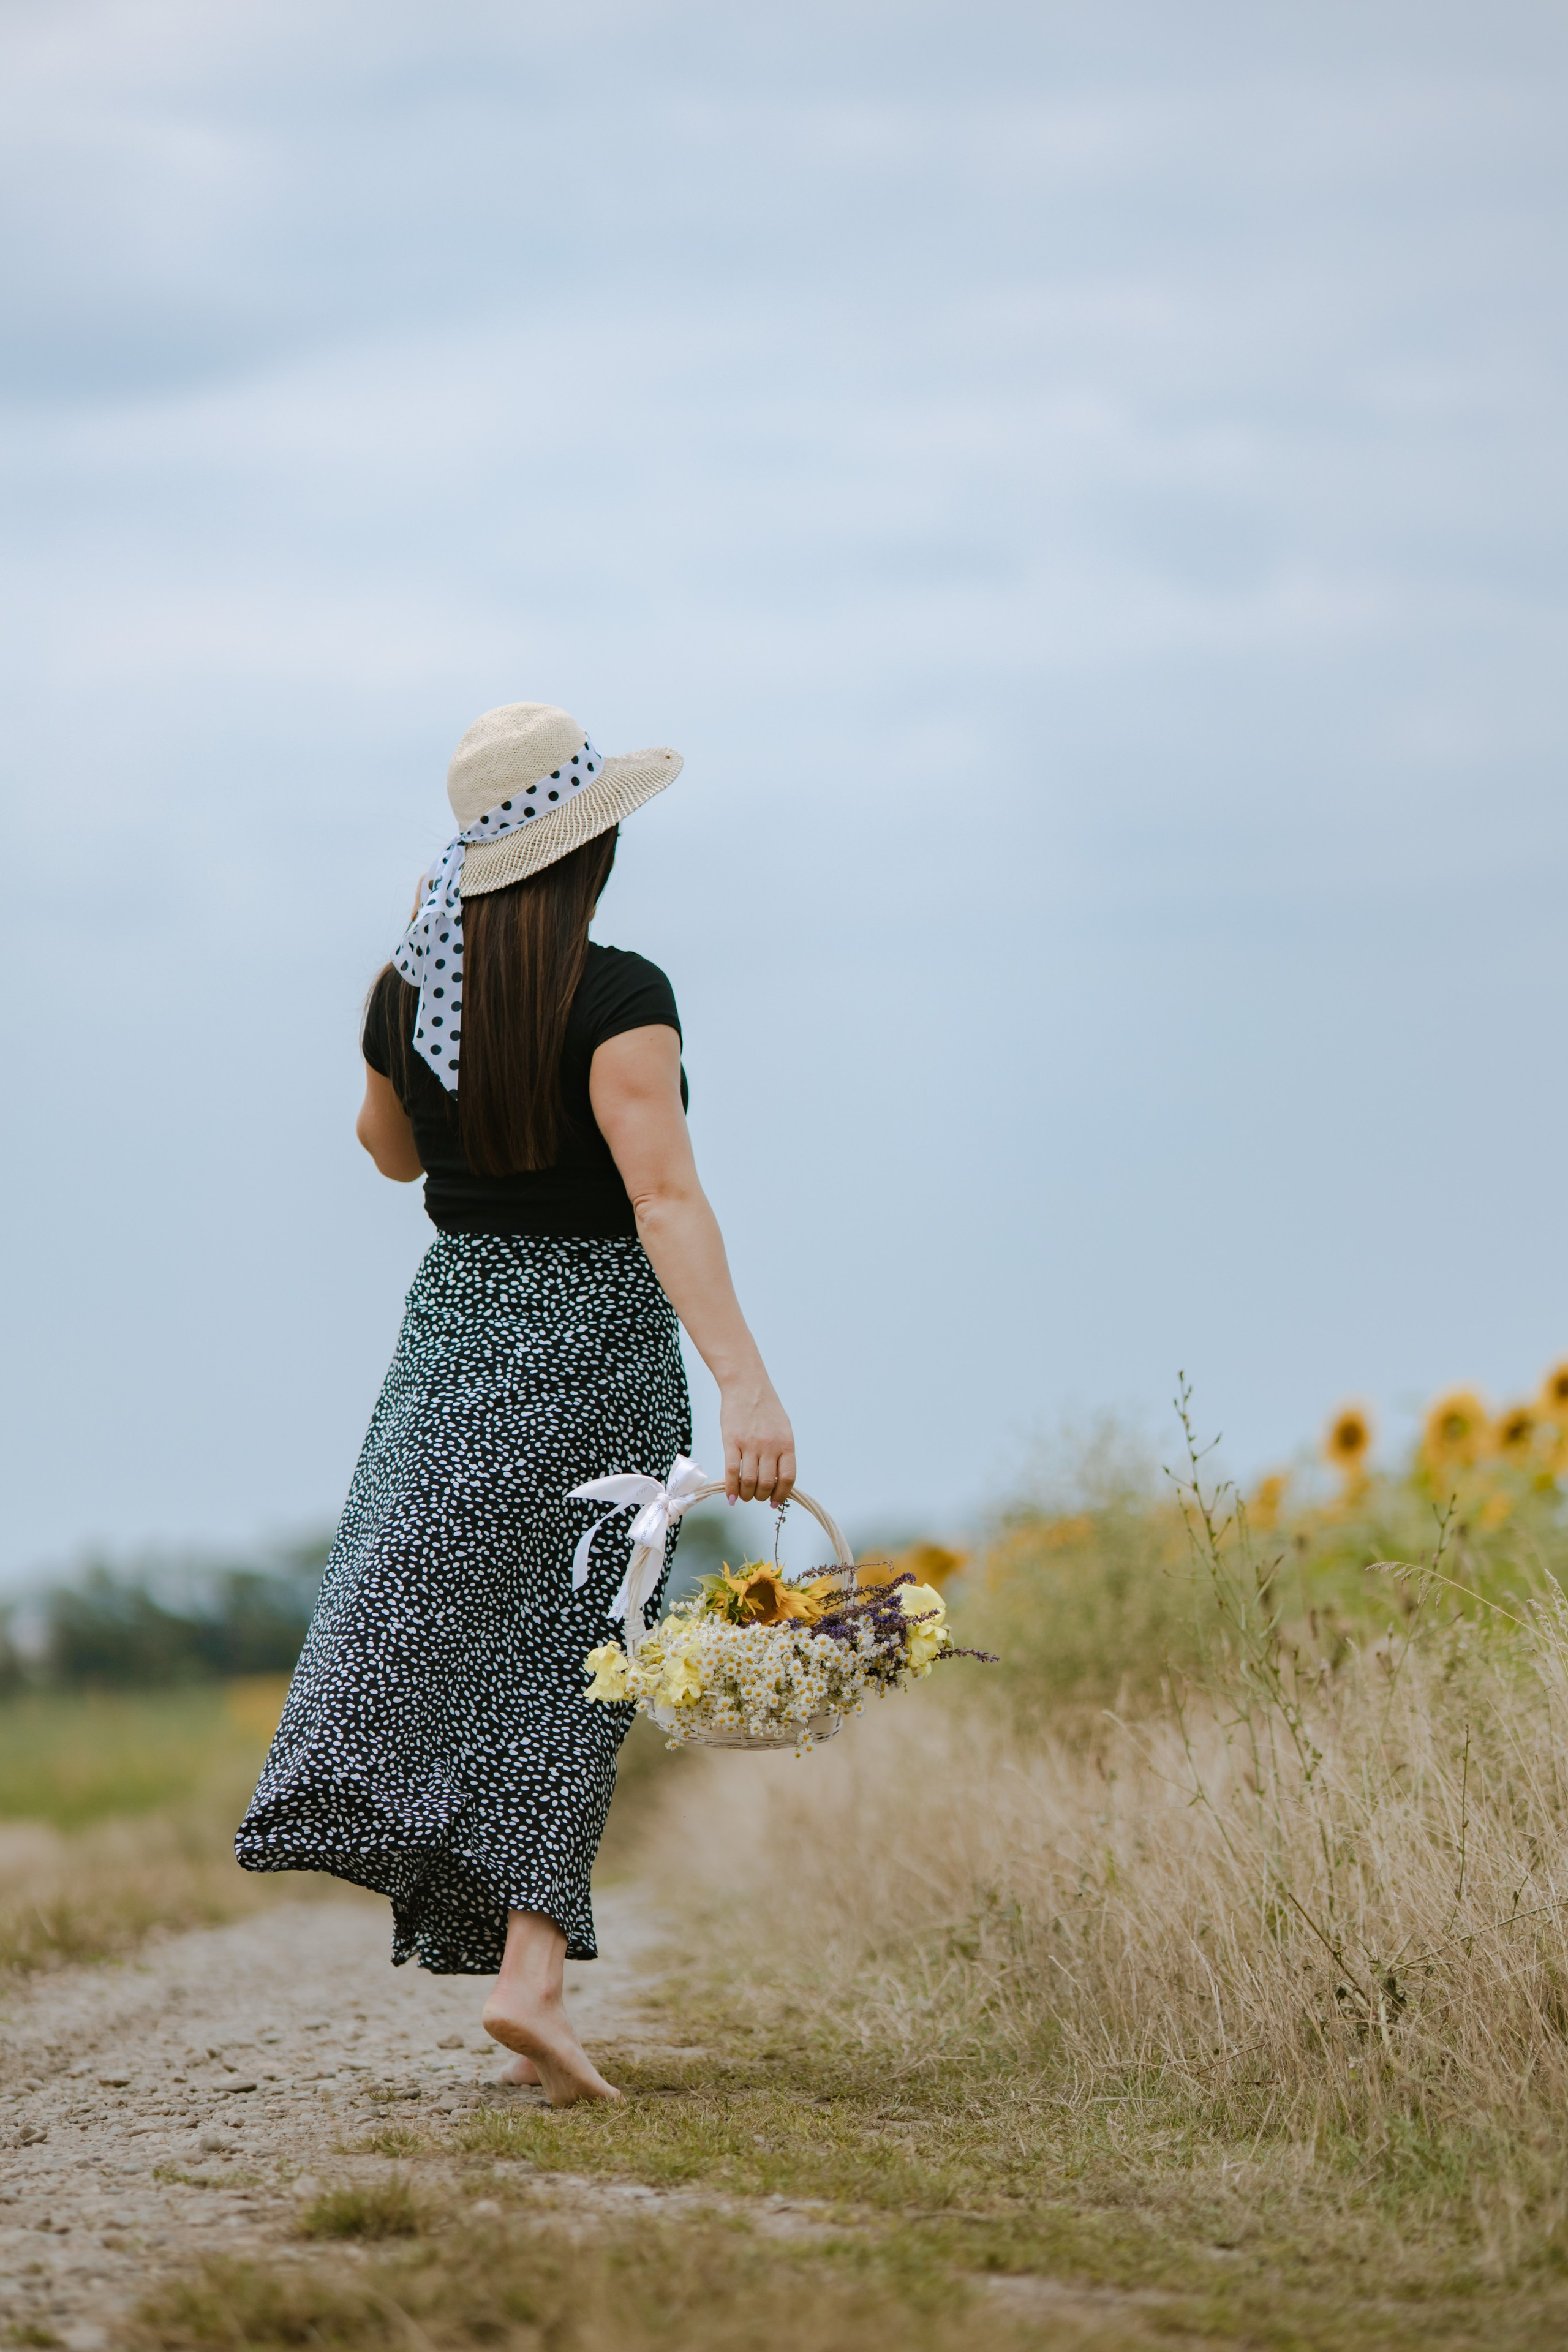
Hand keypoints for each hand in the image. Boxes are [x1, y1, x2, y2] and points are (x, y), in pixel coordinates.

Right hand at [720, 1377, 795, 1506]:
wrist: (747, 1386)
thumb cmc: (766, 1407)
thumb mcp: (783, 1429)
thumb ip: (783, 1452)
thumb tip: (780, 1479)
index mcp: (786, 1444)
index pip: (787, 1478)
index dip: (781, 1494)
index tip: (775, 1501)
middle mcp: (770, 1446)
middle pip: (767, 1483)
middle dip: (762, 1497)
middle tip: (757, 1497)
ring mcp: (750, 1444)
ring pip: (749, 1481)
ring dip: (746, 1495)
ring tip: (744, 1496)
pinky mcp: (731, 1442)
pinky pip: (731, 1472)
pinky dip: (731, 1488)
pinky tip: (731, 1496)